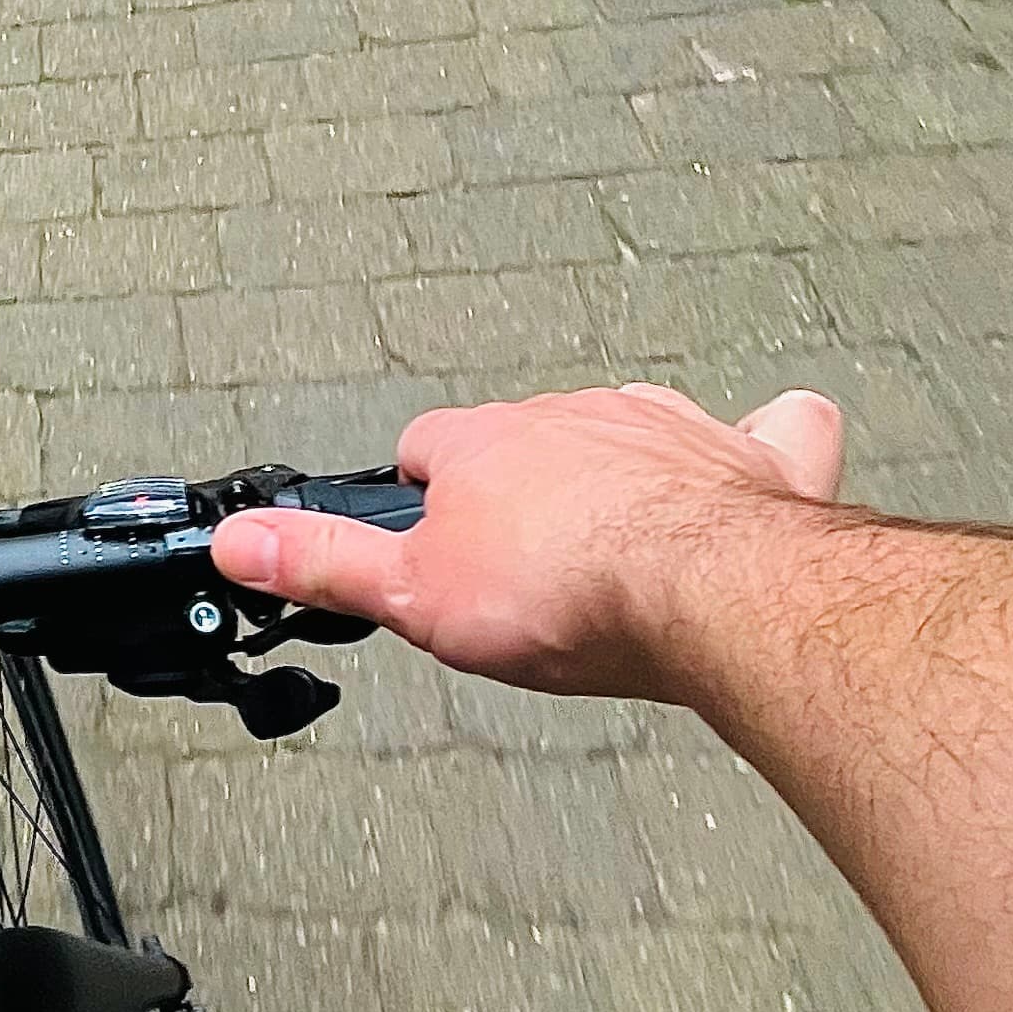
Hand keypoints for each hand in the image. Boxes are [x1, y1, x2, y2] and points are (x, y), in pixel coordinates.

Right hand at [210, 383, 849, 702]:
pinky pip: (777, 428)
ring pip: (636, 426)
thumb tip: (235, 540)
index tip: (421, 540)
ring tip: (622, 536)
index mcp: (487, 442)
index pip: (425, 449)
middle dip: (523, 487)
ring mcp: (670, 429)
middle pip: (529, 438)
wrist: (709, 597)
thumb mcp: (415, 596)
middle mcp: (575, 414)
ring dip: (625, 467)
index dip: (418, 496)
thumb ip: (323, 562)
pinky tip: (766, 456)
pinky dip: (770, 441)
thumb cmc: (567, 596)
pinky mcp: (755, 461)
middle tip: (523, 567)